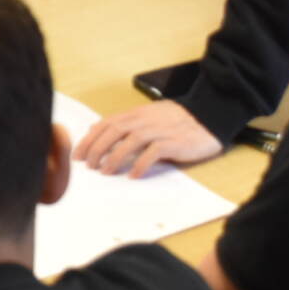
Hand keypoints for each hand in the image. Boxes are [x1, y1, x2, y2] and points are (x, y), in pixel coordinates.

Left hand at [76, 100, 222, 178]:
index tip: (78, 154)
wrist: (210, 115)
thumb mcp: (149, 116)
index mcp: (137, 114)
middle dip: (97, 148)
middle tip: (88, 166)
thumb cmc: (179, 120)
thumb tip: (99, 128)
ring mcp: (160, 130)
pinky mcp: (174, 142)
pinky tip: (133, 175)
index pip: (107, 123)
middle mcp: (145, 120)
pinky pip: (154, 152)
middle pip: (114, 131)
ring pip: (130, 140)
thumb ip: (127, 123)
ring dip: (115, 156)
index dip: (90, 139)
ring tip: (105, 171)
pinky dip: (141, 163)